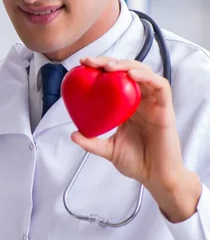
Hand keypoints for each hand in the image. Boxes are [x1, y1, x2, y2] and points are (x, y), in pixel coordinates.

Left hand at [71, 56, 201, 221]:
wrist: (156, 177)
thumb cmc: (137, 162)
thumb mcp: (108, 150)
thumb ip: (92, 142)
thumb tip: (73, 134)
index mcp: (127, 107)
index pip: (114, 80)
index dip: (100, 69)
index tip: (82, 65)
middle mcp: (140, 101)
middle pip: (127, 71)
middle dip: (108, 62)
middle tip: (91, 62)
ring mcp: (154, 104)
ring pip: (143, 73)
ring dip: (126, 65)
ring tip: (109, 67)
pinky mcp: (165, 109)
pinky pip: (160, 86)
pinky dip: (146, 77)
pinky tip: (131, 75)